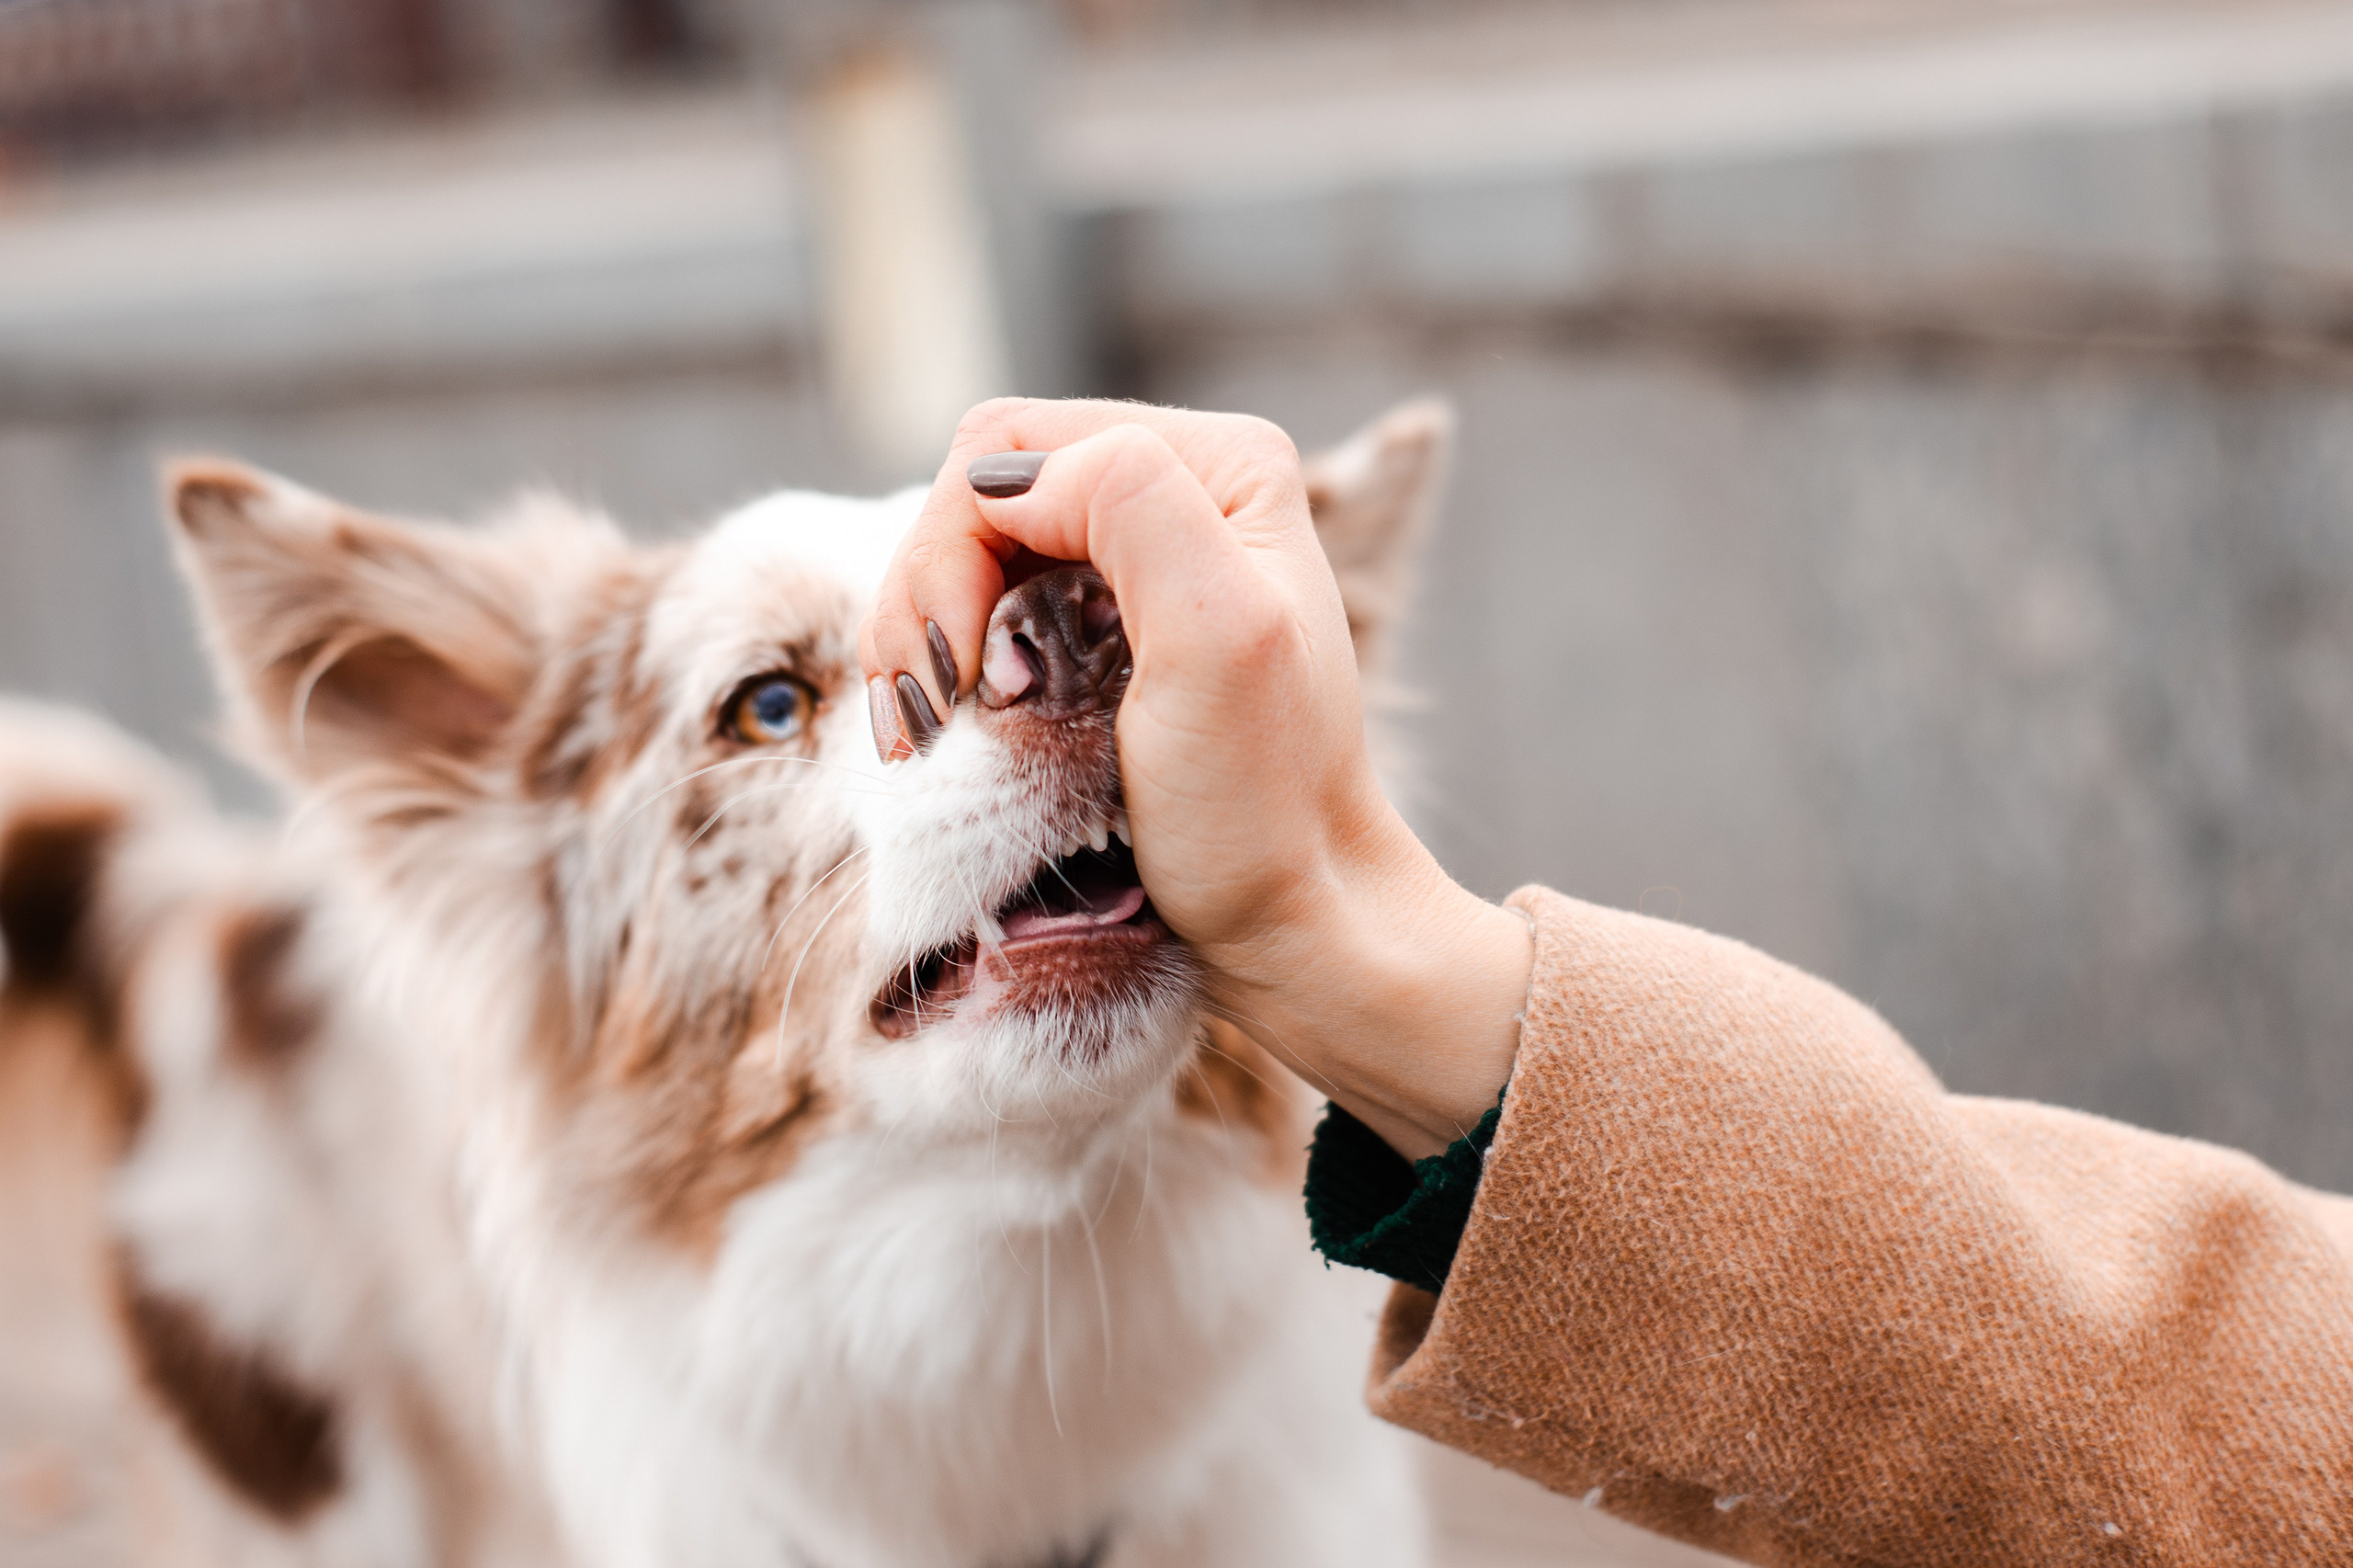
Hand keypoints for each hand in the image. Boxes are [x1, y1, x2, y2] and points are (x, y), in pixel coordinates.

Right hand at [863, 398, 1529, 1158]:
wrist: (1293, 915)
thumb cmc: (1259, 799)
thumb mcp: (1217, 634)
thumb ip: (1130, 503)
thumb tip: (1005, 477)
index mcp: (1223, 462)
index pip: (1013, 445)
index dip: (956, 552)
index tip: (970, 683)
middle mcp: (1183, 485)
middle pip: (978, 487)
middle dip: (930, 595)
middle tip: (935, 714)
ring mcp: (1137, 555)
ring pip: (964, 544)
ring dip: (921, 634)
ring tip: (929, 730)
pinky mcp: (1100, 619)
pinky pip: (980, 596)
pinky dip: (940, 656)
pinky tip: (940, 722)